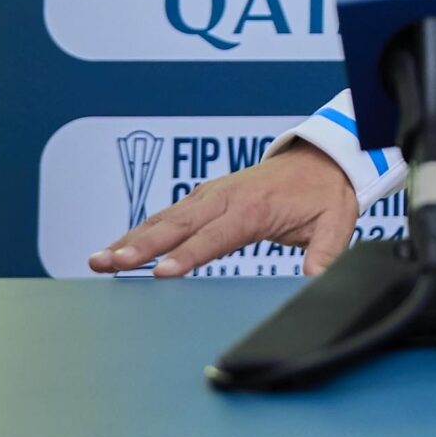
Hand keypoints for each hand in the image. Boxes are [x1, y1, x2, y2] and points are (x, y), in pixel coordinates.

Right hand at [87, 140, 359, 278]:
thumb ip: (326, 250)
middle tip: (109, 264)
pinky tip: (114, 250)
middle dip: (142, 246)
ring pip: (164, 220)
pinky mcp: (202, 199)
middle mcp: (224, 198)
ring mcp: (209, 196)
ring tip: (98, 261)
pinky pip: (166, 217)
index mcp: (254, 207)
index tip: (161, 274)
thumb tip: (317, 276)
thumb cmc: (325, 193)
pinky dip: (138, 232)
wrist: (321, 160)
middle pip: (178, 226)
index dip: (189, 255)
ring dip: (130, 240)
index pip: (217, 236)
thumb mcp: (337, 221)